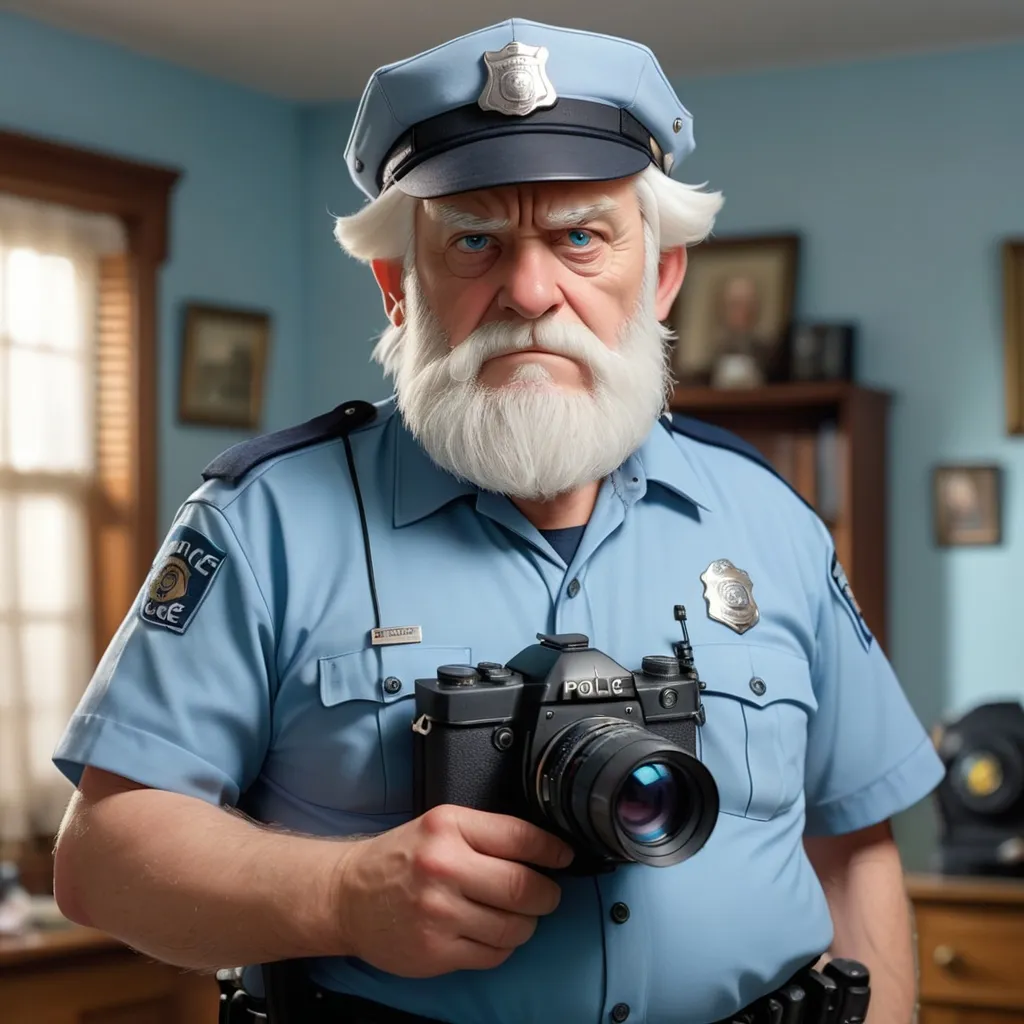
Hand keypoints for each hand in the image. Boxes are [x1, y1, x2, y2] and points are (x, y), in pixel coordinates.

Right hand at [332, 804, 573, 977]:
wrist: (348, 895)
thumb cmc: (401, 857)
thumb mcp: (440, 825)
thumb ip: (486, 832)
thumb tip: (544, 848)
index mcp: (448, 827)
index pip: (519, 837)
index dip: (551, 850)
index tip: (564, 857)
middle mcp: (444, 868)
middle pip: (523, 887)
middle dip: (546, 894)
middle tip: (547, 894)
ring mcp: (439, 913)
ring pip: (514, 926)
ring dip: (526, 923)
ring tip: (517, 915)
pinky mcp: (436, 951)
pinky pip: (493, 954)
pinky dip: (502, 945)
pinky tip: (490, 932)